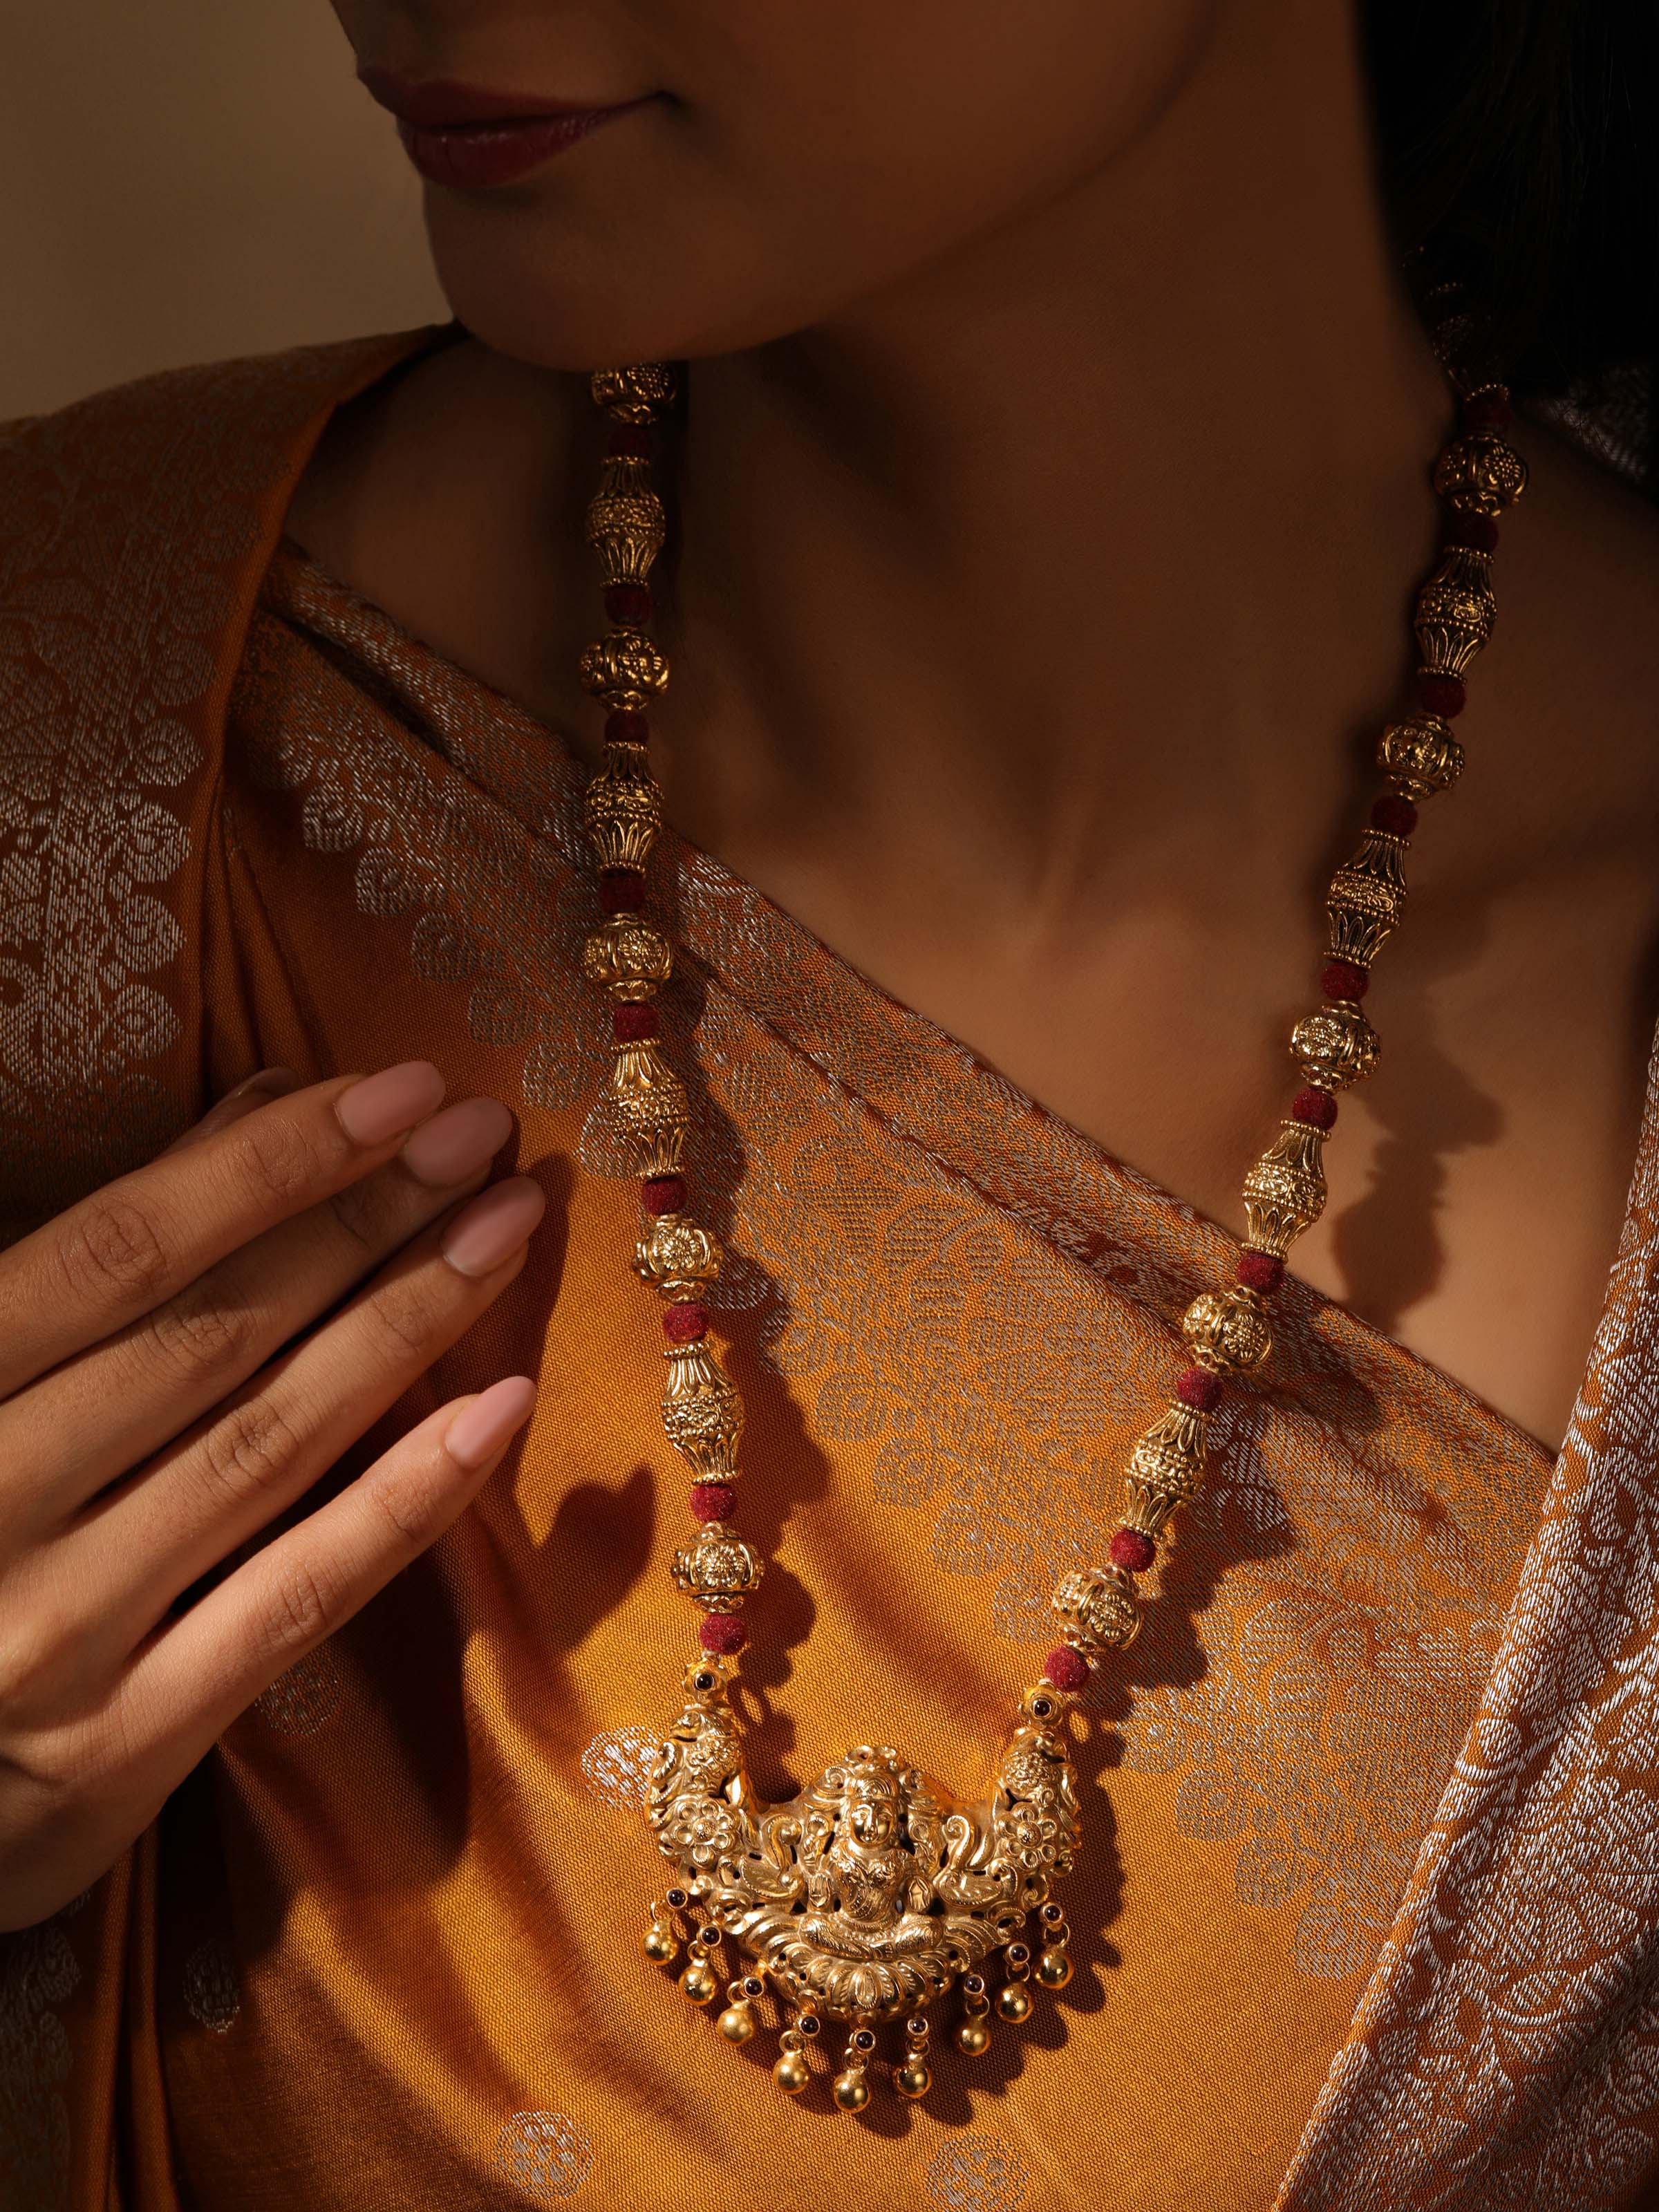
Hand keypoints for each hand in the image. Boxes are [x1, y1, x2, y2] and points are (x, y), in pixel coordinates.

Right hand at [0, 1061, 542, 1930]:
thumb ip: (92, 1255)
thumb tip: (262, 1106)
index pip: (121, 1254)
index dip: (271, 1164)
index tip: (403, 1089)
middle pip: (212, 1338)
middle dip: (364, 1222)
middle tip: (484, 1138)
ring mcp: (51, 1637)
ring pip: (264, 1449)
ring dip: (403, 1327)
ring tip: (506, 1227)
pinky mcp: (116, 1750)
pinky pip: (289, 1600)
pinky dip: (401, 1500)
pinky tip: (497, 1409)